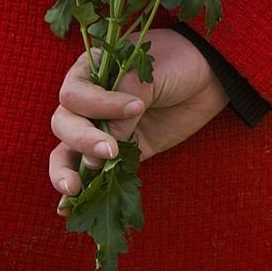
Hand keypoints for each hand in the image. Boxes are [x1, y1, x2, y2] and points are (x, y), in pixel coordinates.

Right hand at [49, 28, 228, 209]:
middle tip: (111, 150)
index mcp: (91, 70)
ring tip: (74, 189)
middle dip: (82, 139)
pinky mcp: (119, 151)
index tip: (136, 107)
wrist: (208, 75)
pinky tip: (68, 207)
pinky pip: (91, 171)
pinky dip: (77, 188)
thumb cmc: (177, 63)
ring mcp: (102, 127)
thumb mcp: (150, 75)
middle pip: (64, 123)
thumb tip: (98, 154)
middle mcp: (89, 100)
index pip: (74, 93)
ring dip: (64, 171)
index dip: (97, 105)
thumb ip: (122, 112)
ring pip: (66, 151)